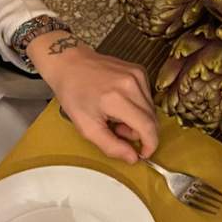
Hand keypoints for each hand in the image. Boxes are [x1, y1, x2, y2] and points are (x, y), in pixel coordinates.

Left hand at [29, 31, 158, 163]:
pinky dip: (137, 106)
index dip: (149, 145)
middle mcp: (133, 84)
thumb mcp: (86, 127)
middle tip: (117, 130)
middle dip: (138, 132)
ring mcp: (138, 75)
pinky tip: (120, 103)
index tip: (143, 153)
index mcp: (118, 99)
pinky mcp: (140, 71)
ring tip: (116, 115)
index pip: (148, 127)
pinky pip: (147, 98)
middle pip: (152, 120)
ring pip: (151, 109)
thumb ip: (111, 146)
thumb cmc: (74, 94)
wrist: (69, 63)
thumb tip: (133, 158)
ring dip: (138, 119)